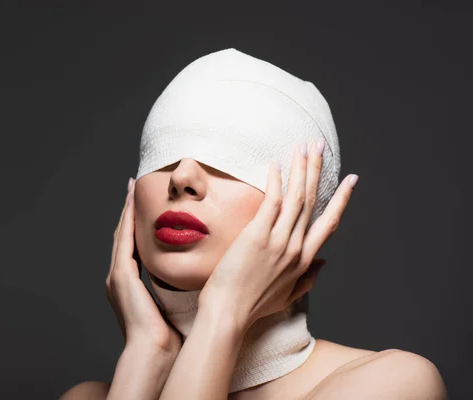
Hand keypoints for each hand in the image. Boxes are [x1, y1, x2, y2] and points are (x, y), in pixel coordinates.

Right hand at [105, 178, 181, 353]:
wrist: (154, 351)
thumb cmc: (167, 333)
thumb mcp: (171, 302)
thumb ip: (175, 286)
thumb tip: (195, 274)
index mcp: (128, 283)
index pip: (132, 245)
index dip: (136, 223)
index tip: (142, 203)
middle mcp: (118, 276)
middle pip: (123, 234)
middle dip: (128, 210)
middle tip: (133, 186)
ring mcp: (116, 275)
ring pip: (121, 233)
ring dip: (126, 210)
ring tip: (132, 188)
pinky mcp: (121, 276)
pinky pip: (123, 241)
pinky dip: (127, 221)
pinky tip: (132, 205)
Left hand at [199, 140, 358, 331]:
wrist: (228, 315)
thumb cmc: (252, 307)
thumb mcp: (287, 297)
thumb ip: (307, 280)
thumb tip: (323, 263)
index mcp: (304, 261)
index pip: (328, 223)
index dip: (341, 199)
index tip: (351, 180)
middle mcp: (296, 248)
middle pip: (312, 201)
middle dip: (317, 170)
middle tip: (320, 146)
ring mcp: (278, 241)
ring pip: (297, 197)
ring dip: (301, 168)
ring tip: (303, 146)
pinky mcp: (257, 236)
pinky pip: (272, 202)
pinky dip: (276, 181)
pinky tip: (276, 163)